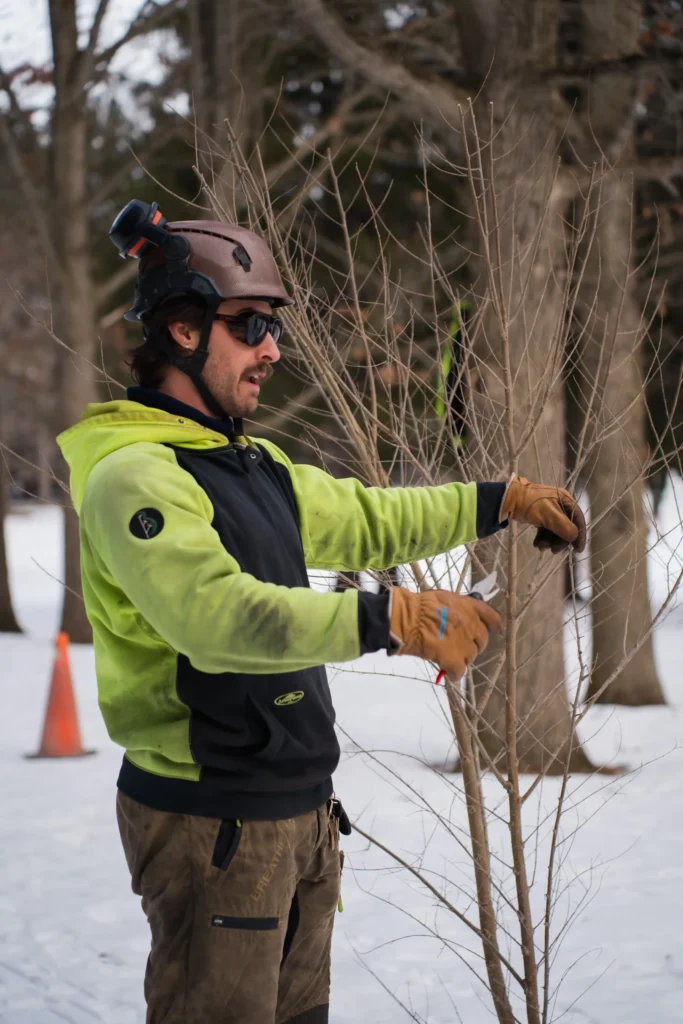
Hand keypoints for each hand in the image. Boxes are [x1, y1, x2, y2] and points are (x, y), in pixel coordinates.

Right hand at [389, 587, 503, 678]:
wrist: (409, 620)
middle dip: (473, 644)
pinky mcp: (455, 661)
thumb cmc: (421, 606)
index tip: (497, 630)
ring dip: (462, 658)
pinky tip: (446, 671)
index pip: (492, 618)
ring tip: (447, 656)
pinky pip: (459, 672)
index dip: (495, 625)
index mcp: (471, 608)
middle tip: (458, 645)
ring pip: (471, 657)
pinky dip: (454, 673)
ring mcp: (466, 645)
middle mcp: (473, 626)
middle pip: (481, 641)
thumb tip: (458, 618)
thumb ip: (457, 609)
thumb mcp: (445, 599)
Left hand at [500, 477, 585, 553]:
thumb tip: (574, 538)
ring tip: (540, 547)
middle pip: (566, 527)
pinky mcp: (539, 517)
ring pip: (555, 531)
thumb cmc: (531, 504)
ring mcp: (549, 511)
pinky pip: (545, 530)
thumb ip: (564, 527)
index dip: (579, 535)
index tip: (577, 550)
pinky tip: (536, 544)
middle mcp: (560, 505)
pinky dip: (542, 538)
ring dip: (550, 541)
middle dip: (560, 541)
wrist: (508, 500)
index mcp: (565, 500)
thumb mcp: (550, 516)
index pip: (578, 519)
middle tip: (553, 551)